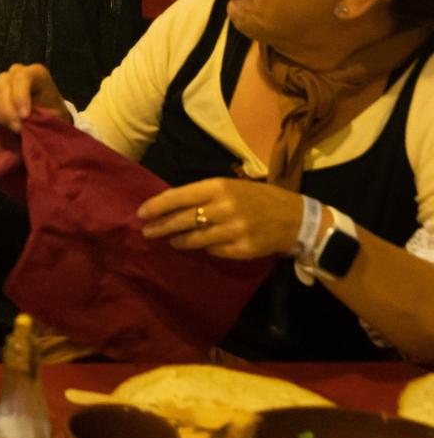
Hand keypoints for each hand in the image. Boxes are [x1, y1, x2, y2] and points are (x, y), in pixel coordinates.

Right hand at [0, 64, 69, 131]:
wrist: (47, 113)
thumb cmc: (53, 112)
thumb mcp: (55, 114)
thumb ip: (42, 116)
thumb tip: (28, 124)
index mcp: (37, 73)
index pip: (23, 77)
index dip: (20, 96)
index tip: (24, 116)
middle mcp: (18, 71)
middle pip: (4, 83)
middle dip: (7, 108)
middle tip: (17, 128)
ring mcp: (3, 79)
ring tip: (11, 128)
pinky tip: (3, 123)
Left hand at [139, 178, 306, 258]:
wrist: (296, 218)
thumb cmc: (258, 198)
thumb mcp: (231, 186)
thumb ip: (204, 194)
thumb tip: (171, 204)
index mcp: (219, 187)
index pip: (178, 197)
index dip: (157, 206)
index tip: (141, 213)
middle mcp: (224, 208)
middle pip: (182, 220)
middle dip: (161, 226)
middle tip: (147, 231)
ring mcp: (234, 230)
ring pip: (195, 239)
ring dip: (179, 240)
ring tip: (171, 240)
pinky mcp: (243, 249)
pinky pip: (214, 250)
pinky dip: (206, 248)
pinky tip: (202, 246)